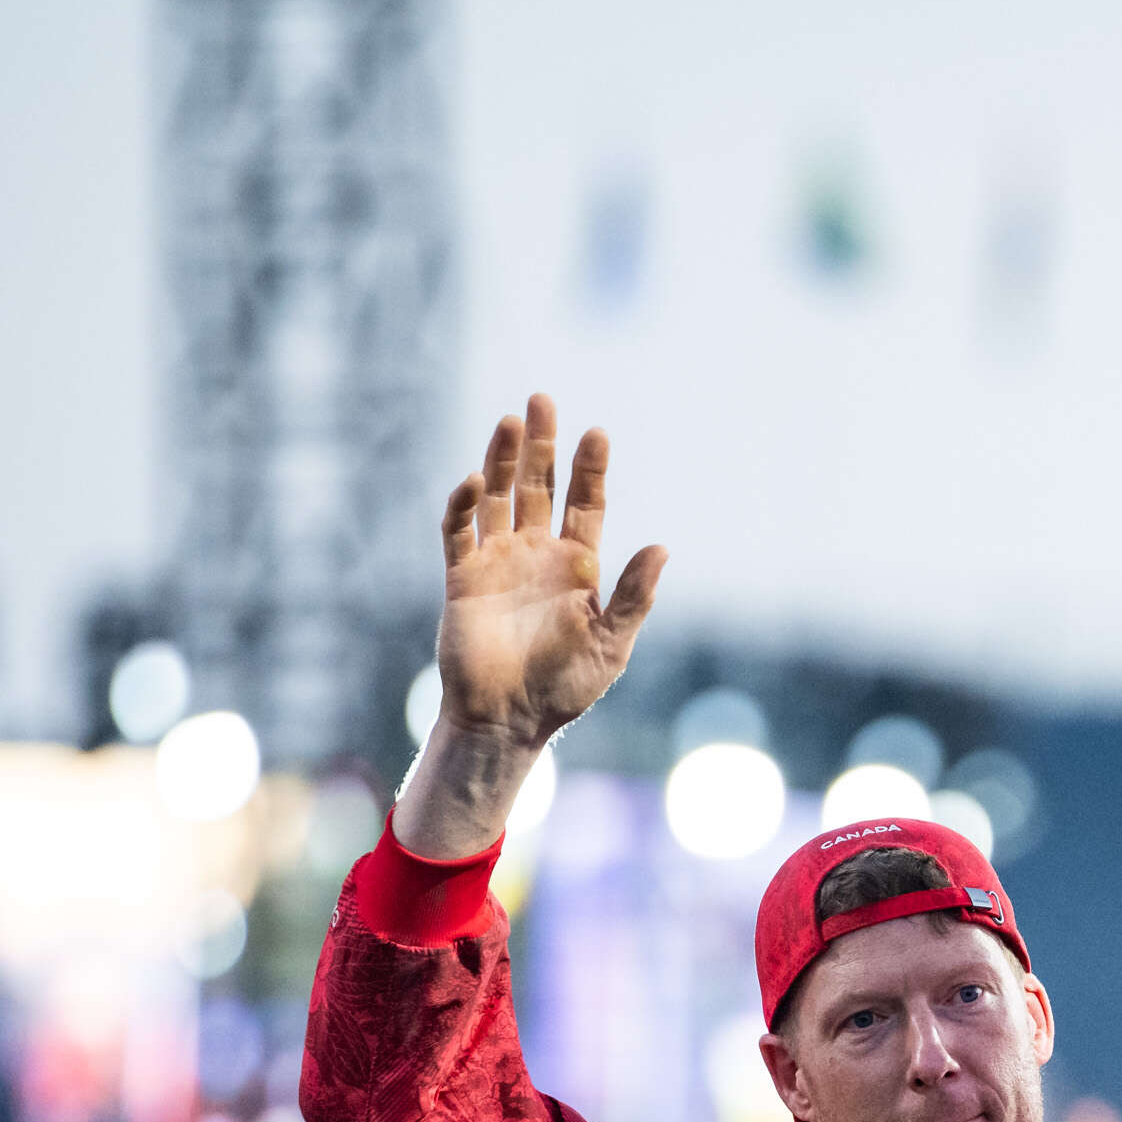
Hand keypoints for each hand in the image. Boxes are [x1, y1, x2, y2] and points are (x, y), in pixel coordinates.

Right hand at [394, 399, 667, 860]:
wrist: (510, 721)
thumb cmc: (566, 687)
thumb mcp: (612, 643)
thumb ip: (634, 596)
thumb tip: (662, 547)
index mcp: (577, 565)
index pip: (585, 503)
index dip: (589, 469)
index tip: (596, 433)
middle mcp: (537, 554)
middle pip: (540, 487)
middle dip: (542, 445)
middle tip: (542, 399)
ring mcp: (498, 562)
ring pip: (500, 498)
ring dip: (504, 460)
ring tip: (511, 421)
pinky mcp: (463, 578)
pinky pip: (459, 533)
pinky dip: (464, 506)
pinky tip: (476, 481)